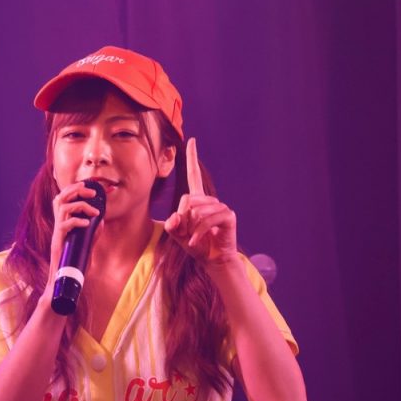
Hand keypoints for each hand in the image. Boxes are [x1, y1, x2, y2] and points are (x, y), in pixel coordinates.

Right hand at [45, 182, 100, 293]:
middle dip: (76, 190)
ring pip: (63, 207)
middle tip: (91, 192)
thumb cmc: (73, 267)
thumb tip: (101, 222)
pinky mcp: (57, 242)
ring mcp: (57, 233)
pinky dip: (77, 221)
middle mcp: (58, 226)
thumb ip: (92, 235)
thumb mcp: (86, 247)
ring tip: (94, 211)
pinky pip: (64, 225)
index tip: (88, 187)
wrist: (61, 283)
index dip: (74, 189)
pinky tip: (87, 224)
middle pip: (60, 198)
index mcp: (63, 225)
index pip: (63, 200)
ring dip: (80, 205)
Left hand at [164, 138, 237, 265]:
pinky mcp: (228, 216)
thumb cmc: (196, 245)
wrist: (213, 260)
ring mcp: (221, 207)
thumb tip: (176, 217)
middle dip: (182, 219)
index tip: (191, 140)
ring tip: (194, 238)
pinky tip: (194, 242)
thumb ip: (172, 224)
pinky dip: (198, 233)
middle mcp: (210, 200)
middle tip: (187, 233)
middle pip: (187, 200)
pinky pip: (207, 220)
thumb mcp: (177, 235)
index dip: (192, 158)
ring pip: (196, 211)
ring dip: (191, 228)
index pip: (194, 175)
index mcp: (198, 200)